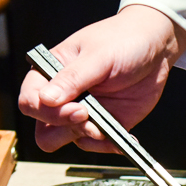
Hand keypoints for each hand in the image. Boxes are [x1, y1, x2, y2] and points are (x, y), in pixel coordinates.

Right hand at [17, 5, 185, 153]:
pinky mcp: (102, 124)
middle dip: (64, 129)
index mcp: (50, 73)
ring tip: (107, 127)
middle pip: (44, 130)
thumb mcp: (98, 55)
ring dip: (86, 137)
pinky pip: (95, 144)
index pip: (30, 101)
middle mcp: (62, 97)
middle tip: (89, 118)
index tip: (76, 108)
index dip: (48, 112)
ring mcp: (81, 113)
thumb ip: (73, 78)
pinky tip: (122, 136)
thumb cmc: (121, 40)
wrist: (154, 47)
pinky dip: (108, 145)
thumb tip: (46, 99)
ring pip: (67, 140)